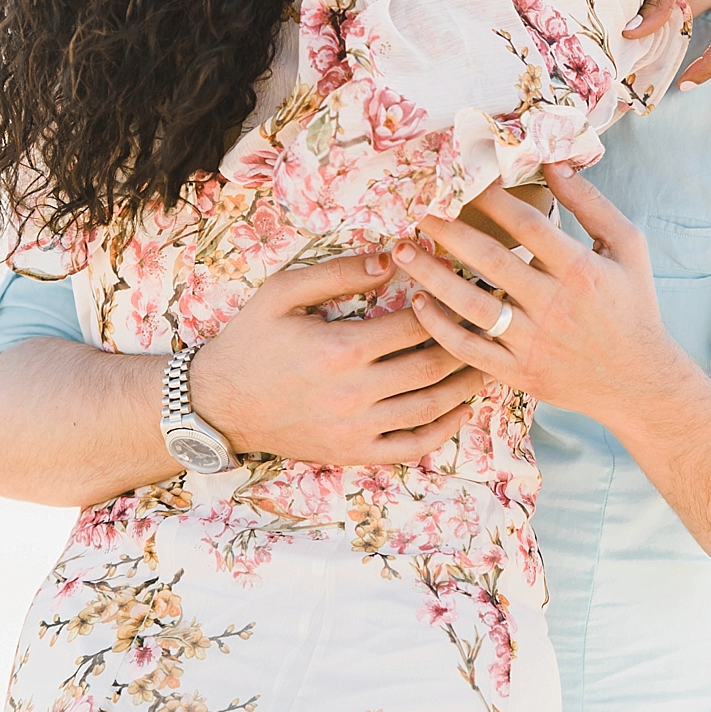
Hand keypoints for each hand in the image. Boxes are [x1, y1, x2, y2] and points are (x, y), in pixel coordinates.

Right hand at [189, 254, 485, 465]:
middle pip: (432, 364)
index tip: (466, 287)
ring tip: (489, 360)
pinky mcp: (353, 453)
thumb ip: (338, 272)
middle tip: (491, 322)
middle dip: (468, 340)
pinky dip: (444, 429)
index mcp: (342, 348)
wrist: (218, 404)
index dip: (446, 302)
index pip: (415, 323)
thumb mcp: (283, 292)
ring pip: (431, 407)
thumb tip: (390, 258)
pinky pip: (411, 446)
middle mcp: (355, 392)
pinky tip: (461, 408)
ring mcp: (356, 428)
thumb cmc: (250, 340)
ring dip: (467, 384)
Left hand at [396, 168, 698, 424]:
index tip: (464, 180)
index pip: (528, 225)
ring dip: (431, 276)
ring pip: (471, 306)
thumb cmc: (632, 303)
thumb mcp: (627, 246)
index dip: (493, 199)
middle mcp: (554, 305)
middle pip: (490, 261)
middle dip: (448, 232)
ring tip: (401, 252)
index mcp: (580, 270)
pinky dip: (440, 327)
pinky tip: (419, 302)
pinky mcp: (518, 372)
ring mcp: (534, 342)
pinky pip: (469, 349)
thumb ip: (591, 204)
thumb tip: (555, 164)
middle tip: (416, 210)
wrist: (638, 379)